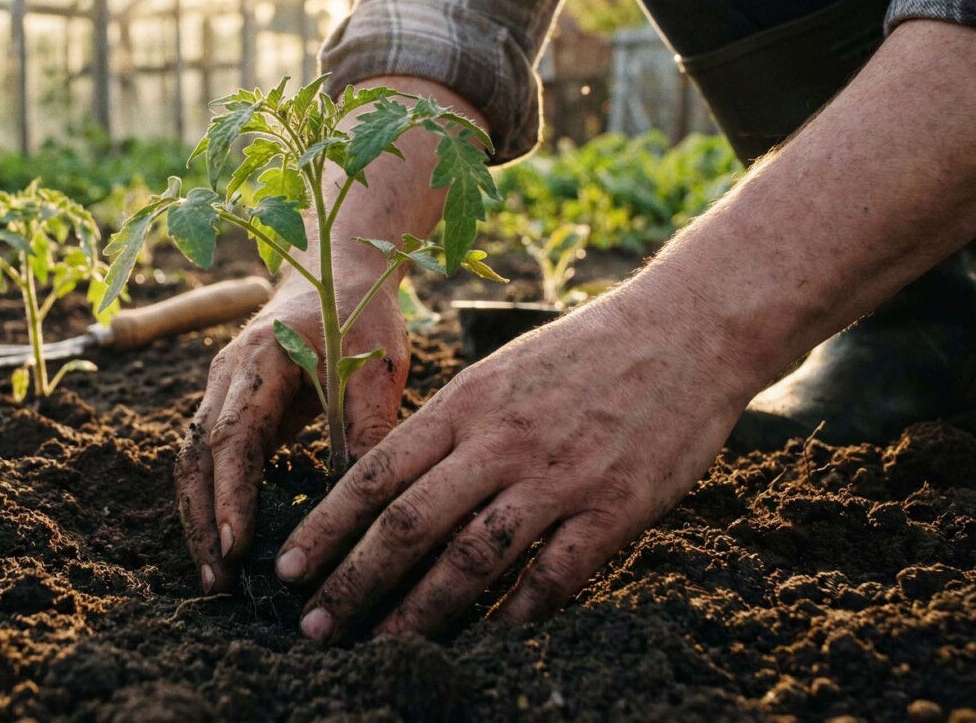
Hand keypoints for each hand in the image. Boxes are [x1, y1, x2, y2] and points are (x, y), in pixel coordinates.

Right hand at [180, 268, 408, 592]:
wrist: (334, 268)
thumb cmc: (360, 314)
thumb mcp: (376, 364)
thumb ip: (369, 424)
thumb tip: (364, 495)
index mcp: (260, 358)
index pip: (232, 436)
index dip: (231, 494)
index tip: (236, 546)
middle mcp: (226, 375)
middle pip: (194, 456)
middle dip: (202, 522)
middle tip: (219, 582)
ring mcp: (220, 390)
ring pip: (190, 461)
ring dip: (199, 518)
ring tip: (217, 577)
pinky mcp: (227, 406)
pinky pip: (207, 459)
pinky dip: (210, 501)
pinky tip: (227, 545)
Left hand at [272, 293, 760, 638]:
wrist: (687, 330)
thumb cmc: (583, 354)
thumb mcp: (499, 373)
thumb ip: (449, 429)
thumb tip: (390, 486)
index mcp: (465, 404)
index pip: (374, 473)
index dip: (326, 527)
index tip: (288, 568)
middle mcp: (501, 441)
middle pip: (409, 523)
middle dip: (353, 581)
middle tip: (314, 626)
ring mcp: (558, 475)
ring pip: (471, 557)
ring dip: (419, 610)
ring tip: (381, 646)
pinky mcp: (616, 506)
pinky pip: (555, 573)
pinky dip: (518, 611)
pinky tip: (489, 638)